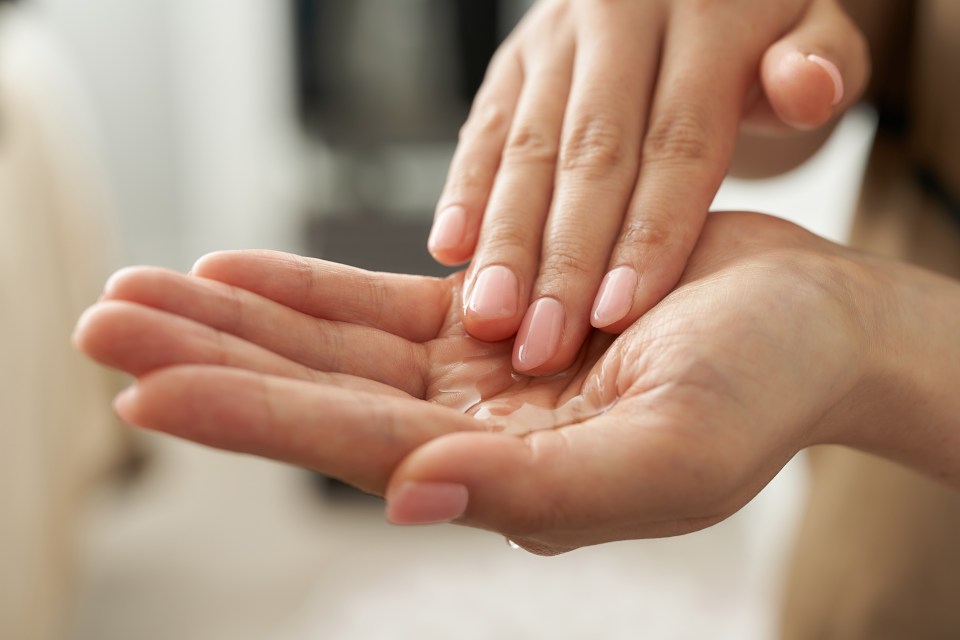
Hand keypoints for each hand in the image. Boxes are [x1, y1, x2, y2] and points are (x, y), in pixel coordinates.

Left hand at [75, 212, 890, 553]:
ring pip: (327, 345)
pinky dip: (305, 289)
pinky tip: (236, 270)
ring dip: (234, 319)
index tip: (144, 388)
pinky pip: (377, 302)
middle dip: (205, 358)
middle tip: (101, 323)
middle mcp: (470, 430)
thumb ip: (538, 492)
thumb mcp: (668, 456)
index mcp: (505, 476)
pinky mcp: (488, 313)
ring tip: (140, 291)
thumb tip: (411, 499)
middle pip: (311, 394)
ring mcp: (472, 372)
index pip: (349, 447)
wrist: (808, 323)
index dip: (246, 418)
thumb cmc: (764, 393)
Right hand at [429, 0, 868, 374]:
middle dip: (565, 259)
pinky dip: (465, 192)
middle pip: (590, 156)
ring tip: (490, 316)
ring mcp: (558, 39)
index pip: (677, 142)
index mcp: (705, 15)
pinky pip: (484, 129)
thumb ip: (821, 63)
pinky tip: (451, 251)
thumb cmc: (759, 32)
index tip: (620, 316)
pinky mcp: (515, 59)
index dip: (648, 232)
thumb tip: (804, 85)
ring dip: (505, 240)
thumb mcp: (814, 32)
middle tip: (542, 344)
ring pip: (526, 148)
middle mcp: (620, 18)